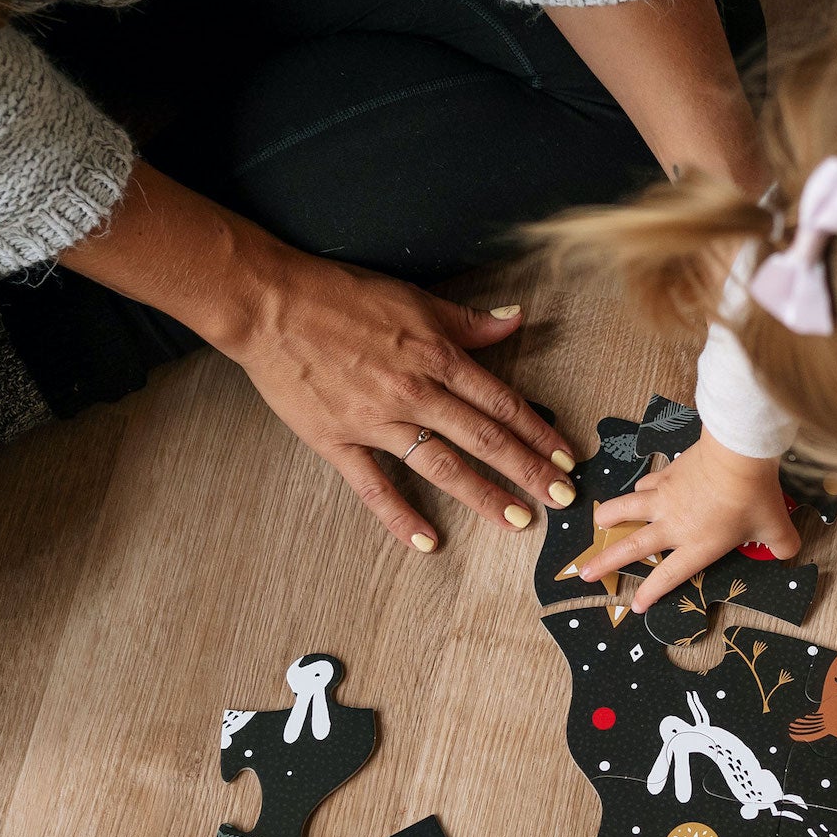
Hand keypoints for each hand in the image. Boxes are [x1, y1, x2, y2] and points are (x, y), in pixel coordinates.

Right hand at [226, 244, 575, 550]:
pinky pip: (375, 487)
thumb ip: (466, 320)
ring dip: (483, 495)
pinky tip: (429, 542)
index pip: (501, 401)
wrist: (271, 305)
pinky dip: (401, 518)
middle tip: (562, 498)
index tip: (566, 456)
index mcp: (435, 355)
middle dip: (529, 470)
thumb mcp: (412, 298)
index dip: (538, 431)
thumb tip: (513, 319)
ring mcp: (376, 421)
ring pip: (441, 465)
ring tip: (517, 520)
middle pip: (484, 438)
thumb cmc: (338, 295)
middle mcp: (413, 392)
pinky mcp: (338, 441)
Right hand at [581, 432, 798, 611]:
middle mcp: (673, 526)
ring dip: (609, 518)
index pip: (669, 576)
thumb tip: (788, 552)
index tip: (636, 605)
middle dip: (607, 562)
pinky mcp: (666, 475)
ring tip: (596, 524)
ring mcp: (665, 499)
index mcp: (697, 547)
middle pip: (633, 548)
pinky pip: (645, 486)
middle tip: (586, 572)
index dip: (651, 593)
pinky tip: (637, 492)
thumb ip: (781, 546)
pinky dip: (638, 491)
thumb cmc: (755, 496)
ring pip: (626, 510)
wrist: (738, 454)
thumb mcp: (776, 529)